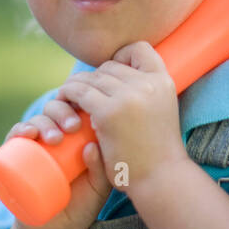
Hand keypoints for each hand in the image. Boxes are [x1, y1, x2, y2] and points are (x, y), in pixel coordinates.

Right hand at [4, 100, 111, 228]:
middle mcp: (53, 135)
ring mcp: (34, 146)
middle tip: (73, 127)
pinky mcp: (16, 158)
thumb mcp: (99, 186)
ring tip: (54, 139)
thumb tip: (91, 146)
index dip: (79, 102)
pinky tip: (27, 133)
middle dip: (63, 112)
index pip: (75, 108)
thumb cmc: (82, 205)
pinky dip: (18, 131)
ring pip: (35, 121)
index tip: (89, 114)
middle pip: (55, 110)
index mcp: (75, 135)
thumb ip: (102, 168)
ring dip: (44, 122)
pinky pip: (13, 137)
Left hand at [55, 41, 187, 196]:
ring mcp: (127, 97)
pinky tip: (65, 101)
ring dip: (78, 86)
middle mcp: (147, 84)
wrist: (161, 179)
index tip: (113, 75)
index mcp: (163, 81)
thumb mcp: (163, 109)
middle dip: (96, 79)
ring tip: (71, 97)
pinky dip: (69, 94)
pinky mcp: (107, 113)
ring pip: (91, 78)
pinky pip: (79, 92)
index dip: (123, 56)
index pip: (139, 48)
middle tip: (85, 94)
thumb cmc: (159, 150)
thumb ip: (148, 91)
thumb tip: (122, 72)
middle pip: (110, 67)